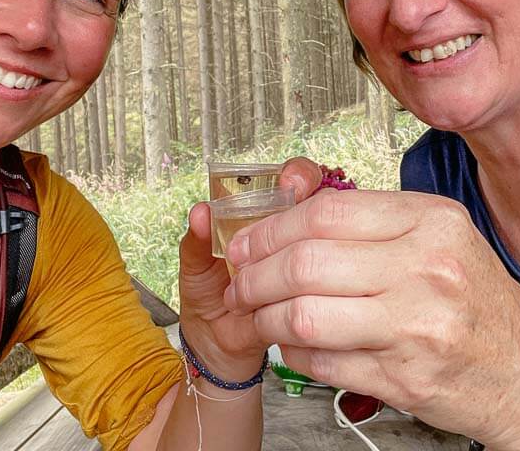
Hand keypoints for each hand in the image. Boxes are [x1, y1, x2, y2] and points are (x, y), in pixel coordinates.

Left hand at [175, 157, 321, 379]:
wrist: (215, 345)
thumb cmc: (207, 294)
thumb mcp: (194, 265)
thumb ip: (196, 239)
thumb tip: (200, 213)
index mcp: (267, 216)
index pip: (298, 180)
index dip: (301, 176)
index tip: (292, 182)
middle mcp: (295, 237)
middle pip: (321, 210)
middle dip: (302, 215)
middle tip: (276, 237)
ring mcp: (310, 269)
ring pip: (325, 250)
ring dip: (290, 262)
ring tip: (250, 282)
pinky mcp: (314, 301)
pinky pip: (319, 293)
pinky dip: (293, 297)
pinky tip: (267, 304)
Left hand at [220, 187, 519, 444]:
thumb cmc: (480, 306)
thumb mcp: (443, 241)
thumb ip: (376, 223)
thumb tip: (294, 207)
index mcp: (432, 222)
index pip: (327, 213)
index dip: (271, 228)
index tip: (245, 241)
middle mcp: (427, 268)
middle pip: (306, 262)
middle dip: (255, 274)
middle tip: (240, 282)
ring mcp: (417, 327)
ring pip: (305, 316)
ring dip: (265, 318)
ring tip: (257, 316)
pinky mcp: (406, 378)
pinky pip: (323, 364)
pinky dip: (293, 356)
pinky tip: (293, 348)